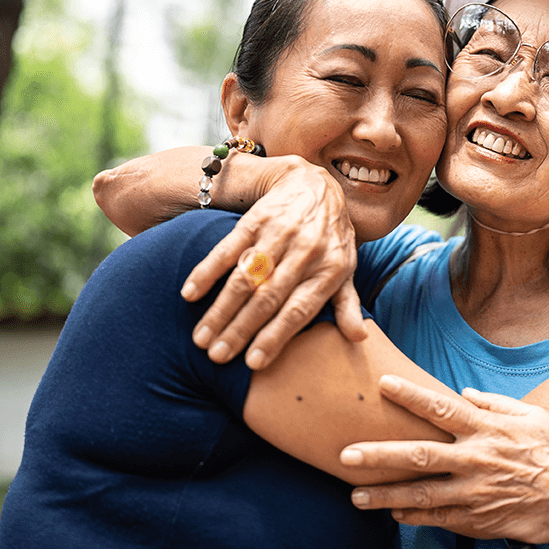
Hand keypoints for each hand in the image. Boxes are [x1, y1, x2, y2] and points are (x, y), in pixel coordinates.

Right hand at [182, 157, 363, 369]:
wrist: (315, 185)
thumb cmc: (332, 237)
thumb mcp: (347, 267)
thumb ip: (347, 303)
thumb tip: (358, 337)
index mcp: (330, 268)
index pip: (299, 310)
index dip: (275, 337)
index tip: (253, 363)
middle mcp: (306, 251)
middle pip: (268, 297)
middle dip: (240, 330)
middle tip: (216, 357)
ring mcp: (280, 233)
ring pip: (246, 277)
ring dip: (220, 309)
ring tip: (200, 337)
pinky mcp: (256, 220)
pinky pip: (228, 248)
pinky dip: (207, 271)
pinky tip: (190, 294)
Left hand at [340, 375, 548, 548]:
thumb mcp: (532, 416)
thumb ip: (494, 404)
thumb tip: (465, 393)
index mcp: (487, 429)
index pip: (441, 408)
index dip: (410, 395)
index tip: (383, 384)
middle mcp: (476, 460)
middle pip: (418, 456)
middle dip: (379, 455)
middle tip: (346, 455)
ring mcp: (476, 494)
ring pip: (422, 495)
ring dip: (385, 496)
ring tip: (355, 495)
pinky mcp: (481, 521)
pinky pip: (440, 520)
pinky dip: (414, 518)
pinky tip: (393, 514)